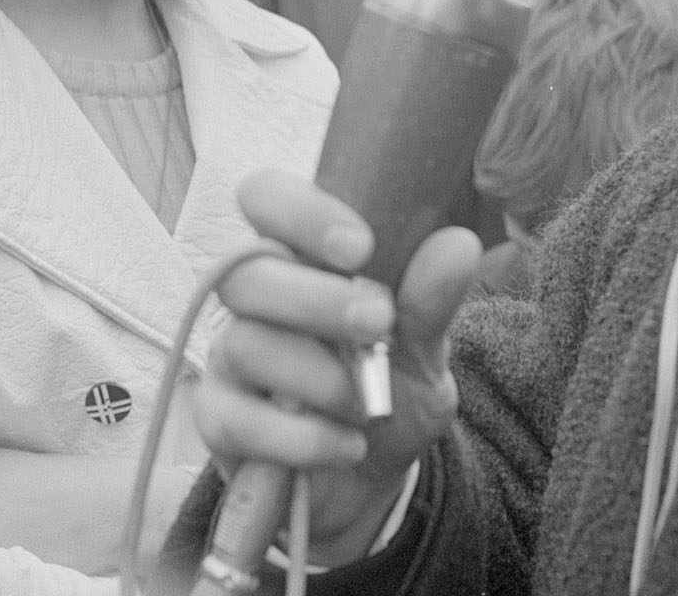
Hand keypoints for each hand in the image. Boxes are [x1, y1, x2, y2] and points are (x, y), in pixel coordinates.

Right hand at [194, 170, 481, 565]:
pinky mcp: (219, 419)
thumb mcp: (424, 350)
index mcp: (299, 256)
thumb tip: (458, 245)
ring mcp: (230, 358)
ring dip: (319, 377)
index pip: (266, 198)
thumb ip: (431, 301)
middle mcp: (254, 299)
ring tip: (367, 406)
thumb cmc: (390, 391)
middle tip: (379, 324)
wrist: (372, 479)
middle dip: (316, 300)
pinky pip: (236, 419)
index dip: (300, 211)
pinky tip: (346, 445)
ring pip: (245, 345)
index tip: (360, 247)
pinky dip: (301, 437)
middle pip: (247, 273)